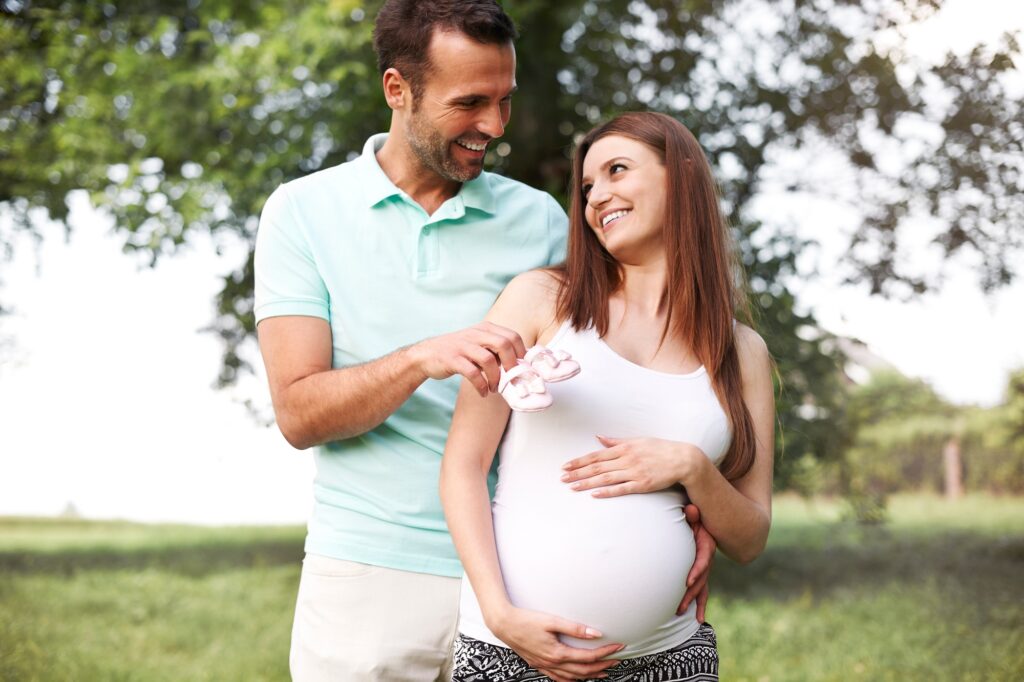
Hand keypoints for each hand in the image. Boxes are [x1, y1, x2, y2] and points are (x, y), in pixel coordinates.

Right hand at [409, 322, 525, 396]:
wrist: (426, 355)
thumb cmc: (458, 352)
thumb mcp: (478, 343)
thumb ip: (495, 349)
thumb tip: (519, 363)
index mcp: (485, 328)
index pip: (512, 336)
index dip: (521, 353)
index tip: (522, 368)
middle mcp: (475, 334)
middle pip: (504, 344)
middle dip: (511, 364)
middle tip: (511, 378)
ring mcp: (463, 346)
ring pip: (489, 360)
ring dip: (496, 378)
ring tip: (494, 388)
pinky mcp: (452, 359)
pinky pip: (473, 373)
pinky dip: (481, 385)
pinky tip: (482, 392)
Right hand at [489, 605, 622, 681]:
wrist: (503, 625)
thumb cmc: (525, 620)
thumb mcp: (551, 621)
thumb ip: (574, 628)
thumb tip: (595, 633)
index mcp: (557, 653)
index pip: (588, 657)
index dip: (605, 653)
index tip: (618, 647)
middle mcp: (552, 663)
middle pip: (583, 670)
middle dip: (603, 666)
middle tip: (617, 661)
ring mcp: (545, 666)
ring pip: (572, 677)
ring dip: (590, 675)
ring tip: (603, 672)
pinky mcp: (539, 665)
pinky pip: (559, 678)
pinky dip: (571, 680)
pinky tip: (576, 678)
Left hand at [560, 436, 701, 496]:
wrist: (683, 459)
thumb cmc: (660, 449)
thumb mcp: (637, 440)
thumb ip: (616, 441)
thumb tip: (599, 437)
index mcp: (624, 448)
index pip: (596, 455)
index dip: (579, 461)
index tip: (566, 466)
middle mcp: (626, 459)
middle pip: (597, 467)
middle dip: (578, 473)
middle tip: (562, 478)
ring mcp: (634, 472)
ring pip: (605, 478)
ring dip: (587, 483)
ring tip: (572, 487)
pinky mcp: (642, 484)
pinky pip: (621, 489)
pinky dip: (607, 491)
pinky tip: (594, 494)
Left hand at [677, 503, 715, 621]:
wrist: (704, 519)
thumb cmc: (697, 516)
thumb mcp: (696, 513)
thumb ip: (693, 514)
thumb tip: (691, 509)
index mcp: (707, 545)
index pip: (703, 560)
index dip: (696, 571)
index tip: (687, 582)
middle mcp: (708, 559)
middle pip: (702, 579)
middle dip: (691, 594)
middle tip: (680, 607)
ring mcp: (705, 566)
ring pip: (702, 587)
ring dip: (693, 601)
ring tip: (683, 614)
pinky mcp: (701, 571)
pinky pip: (702, 589)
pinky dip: (700, 602)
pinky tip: (697, 618)